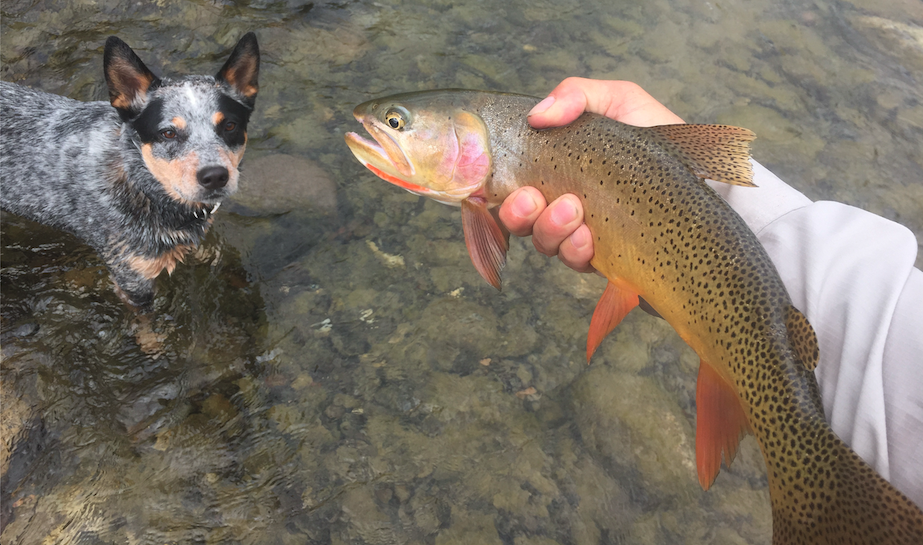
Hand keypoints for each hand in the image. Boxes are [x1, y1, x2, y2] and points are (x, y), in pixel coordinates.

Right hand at [498, 78, 683, 272]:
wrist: (710, 182)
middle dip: (516, 212)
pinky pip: (575, 262)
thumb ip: (577, 95)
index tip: (496, 184)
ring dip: (549, 228)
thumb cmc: (662, 139)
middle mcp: (563, 202)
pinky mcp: (605, 259)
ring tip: (574, 209)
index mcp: (558, 168)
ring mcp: (582, 233)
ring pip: (543, 242)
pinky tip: (590, 236)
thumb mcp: (621, 100)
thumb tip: (537, 115)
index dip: (495, 189)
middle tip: (532, 198)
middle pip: (518, 219)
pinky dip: (576, 250)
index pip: (512, 182)